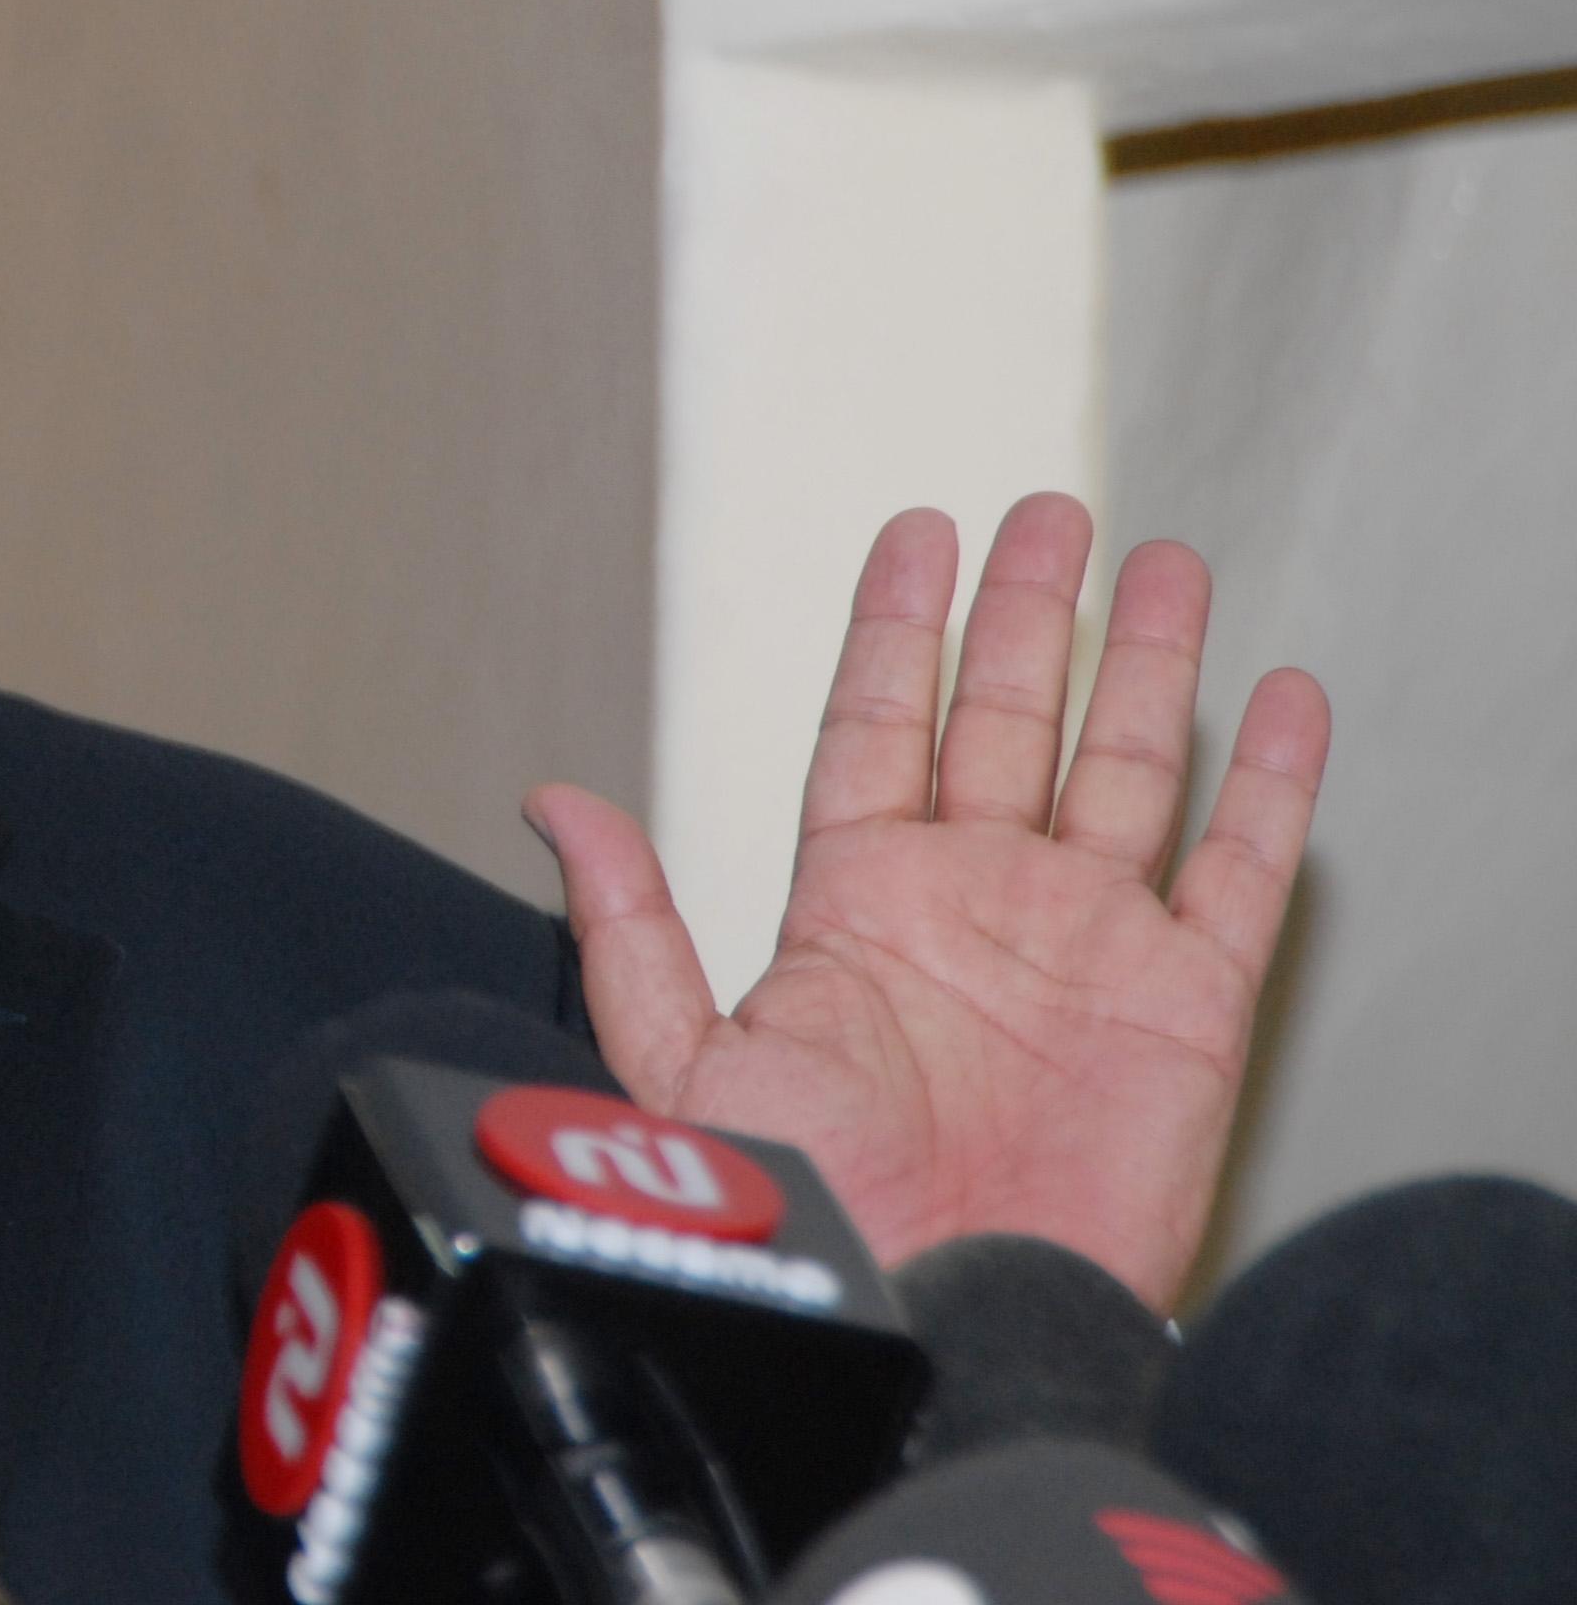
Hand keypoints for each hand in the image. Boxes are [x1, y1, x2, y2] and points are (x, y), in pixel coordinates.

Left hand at [525, 495, 1329, 1307]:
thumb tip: (552, 801)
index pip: (879, 722)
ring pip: (1125, 766)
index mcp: (858, 902)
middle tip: (1048, 509)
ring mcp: (1085, 944)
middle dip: (1027, 612)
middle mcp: (975, 902)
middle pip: (1007, 717)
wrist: (937, 1320)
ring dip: (1147, 665)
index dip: (897, 626)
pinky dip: (1265, 783)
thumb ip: (629, 929)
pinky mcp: (1187, 1003)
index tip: (917, 528)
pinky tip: (1278, 699)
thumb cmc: (813, 1219)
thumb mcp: (687, 1065)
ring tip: (1161, 563)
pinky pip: (1237, 870)